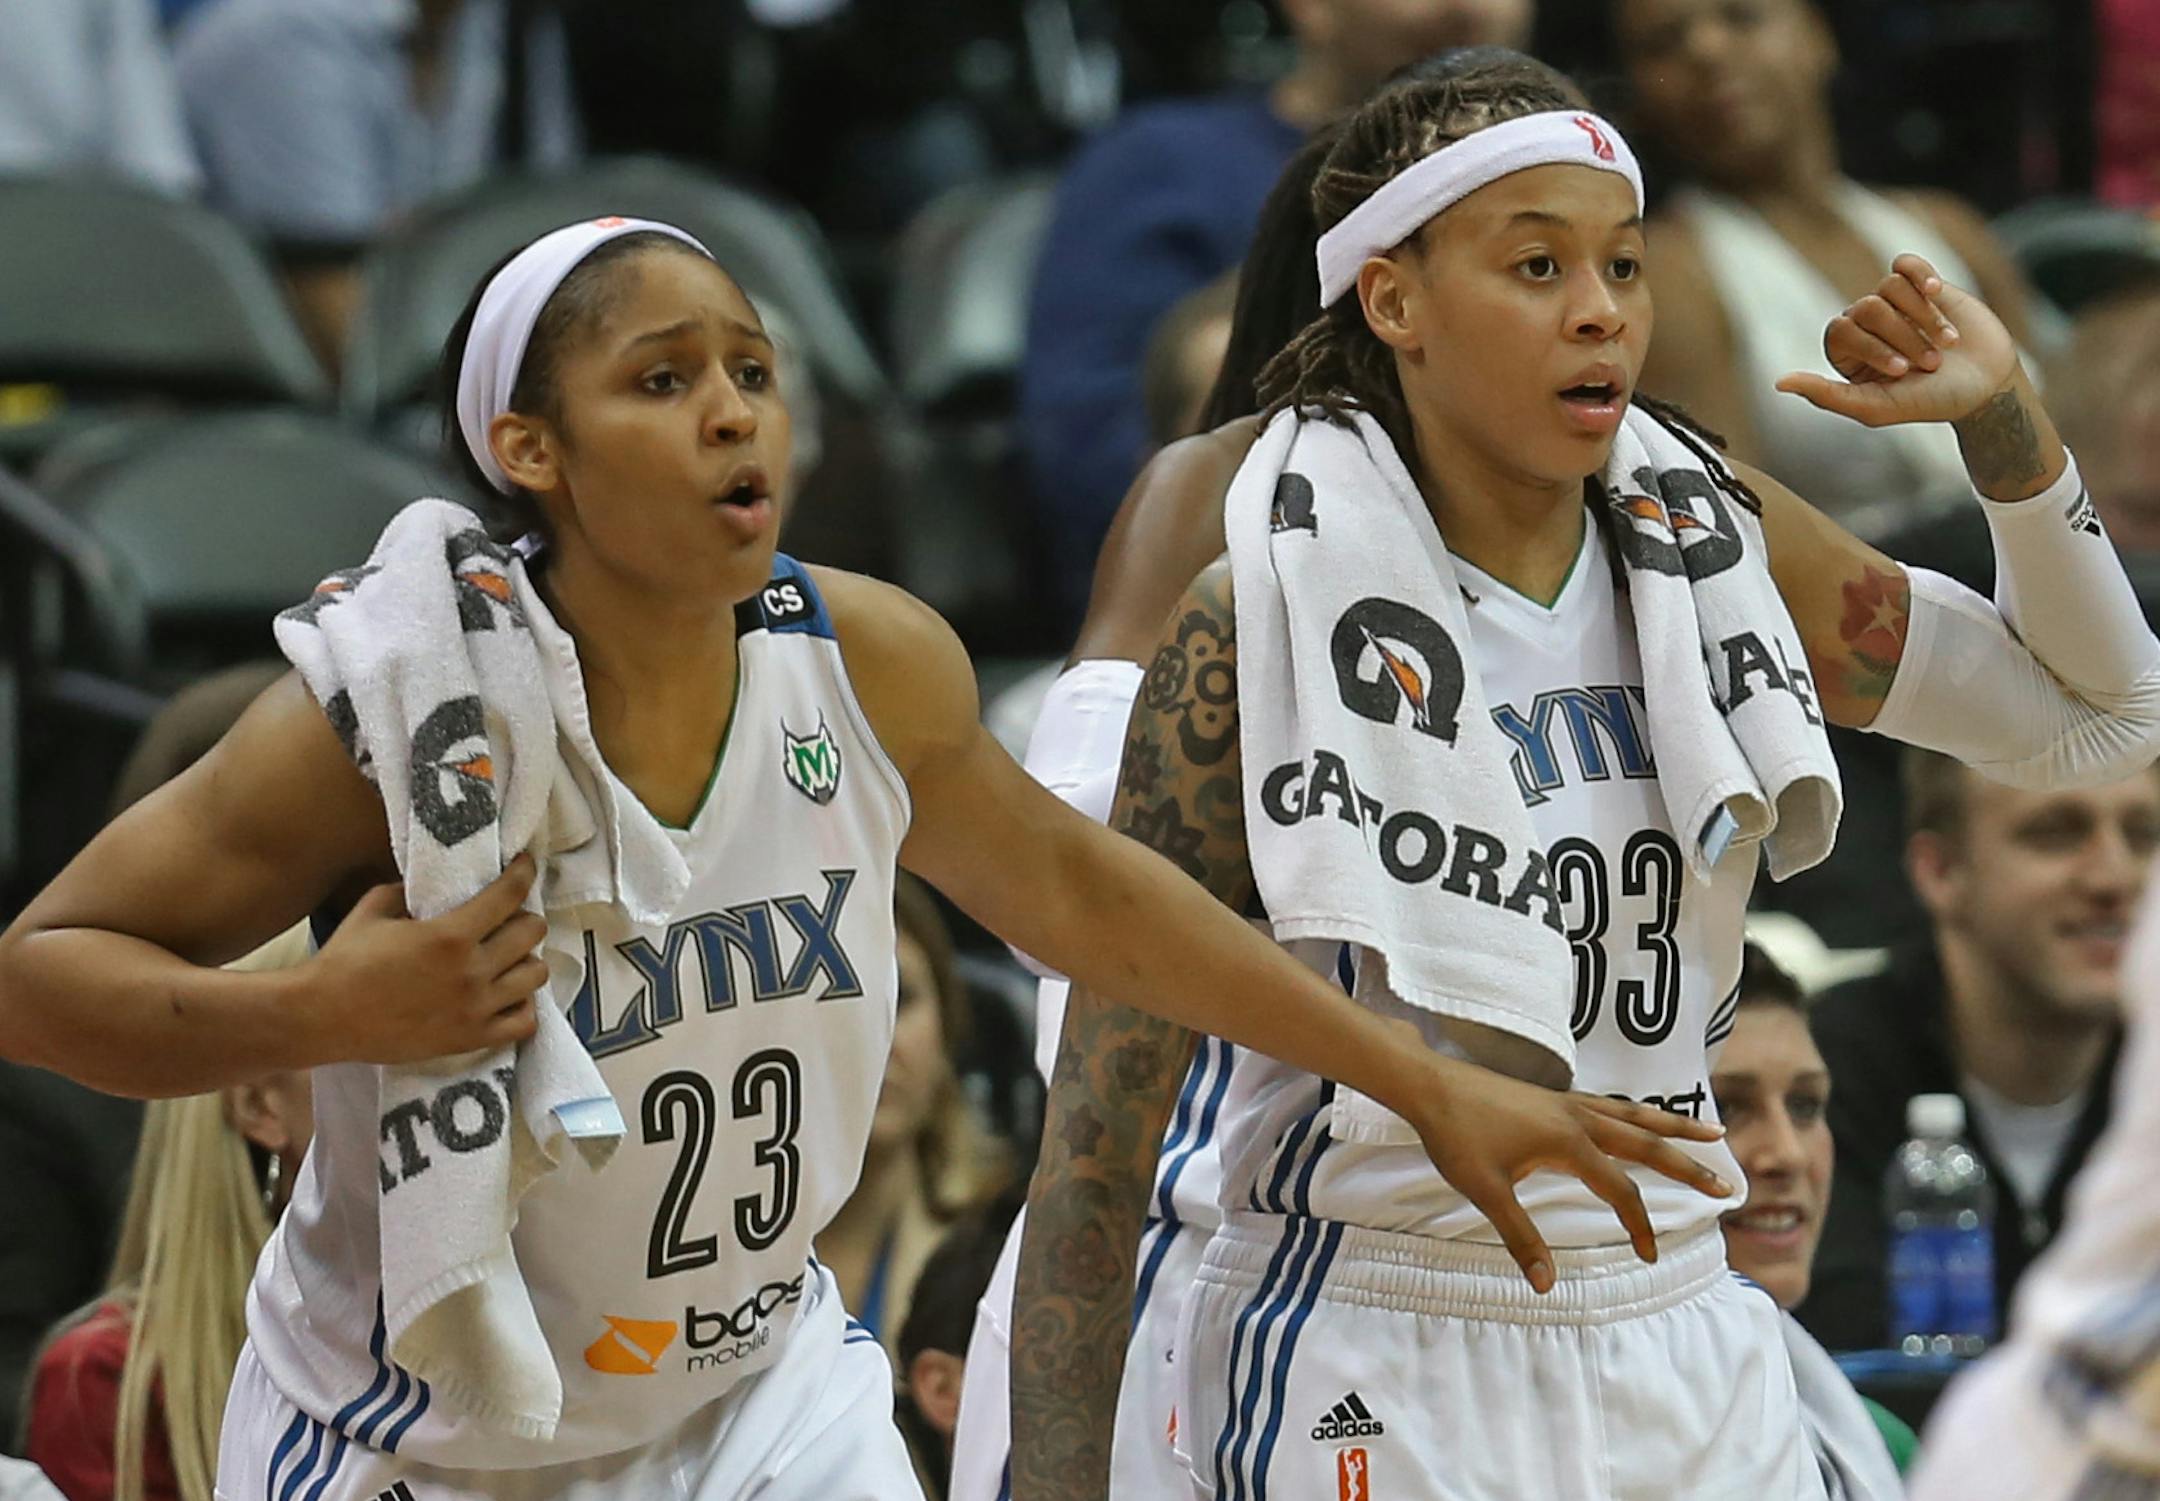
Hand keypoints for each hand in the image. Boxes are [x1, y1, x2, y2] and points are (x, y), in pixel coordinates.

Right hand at [303, 854, 549, 1064]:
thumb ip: (411, 889)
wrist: (322, 1018)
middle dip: (523, 918)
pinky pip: (524, 1022)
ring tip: (506, 959)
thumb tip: (435, 884)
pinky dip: (522, 1005)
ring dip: (525, 960)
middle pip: (532, 933)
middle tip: (507, 919)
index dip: (522, 873)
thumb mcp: (375, 907)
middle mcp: (471, 971)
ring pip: (535, 975)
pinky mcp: (470, 1039)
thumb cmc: (344, 960)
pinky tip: (505, 995)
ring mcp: (475, 1009)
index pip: (510, 894)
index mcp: (450, 935)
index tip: (523, 866)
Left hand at [1411, 1055, 1733, 1292]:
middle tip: (1728, 1185)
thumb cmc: (1455, 1136)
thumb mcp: (1485, 1192)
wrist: (1429, 1085)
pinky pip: (1612, 1104)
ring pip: (1635, 1114)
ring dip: (1675, 1126)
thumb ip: (1520, 1237)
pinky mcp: (1554, 1097)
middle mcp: (1578, 1117)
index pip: (1621, 1190)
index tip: (1649, 1256)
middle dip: (1689, 1166)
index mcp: (1569, 1143)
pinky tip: (1640, 1118)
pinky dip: (1639, 1112)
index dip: (1639, 1226)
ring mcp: (1569, 1103)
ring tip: (1713, 1131)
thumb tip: (1546, 1284)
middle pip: (1647, 1142)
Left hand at [1774, 254, 2021, 428]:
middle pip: (1867, 307)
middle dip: (1902, 336)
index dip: (1872, 347)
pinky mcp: (1925, 286)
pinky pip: (1906, 264)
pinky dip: (1921, 276)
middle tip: (1929, 364)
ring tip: (1946, 345)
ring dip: (1922, 318)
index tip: (1901, 372)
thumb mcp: (1875, 408)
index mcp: (1848, 354)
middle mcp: (1867, 327)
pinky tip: (1938, 293)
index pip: (1840, 330)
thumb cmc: (1930, 402)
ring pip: (1890, 286)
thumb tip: (1779, 383)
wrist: (1987, 387)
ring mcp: (1895, 304)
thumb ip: (1827, 396)